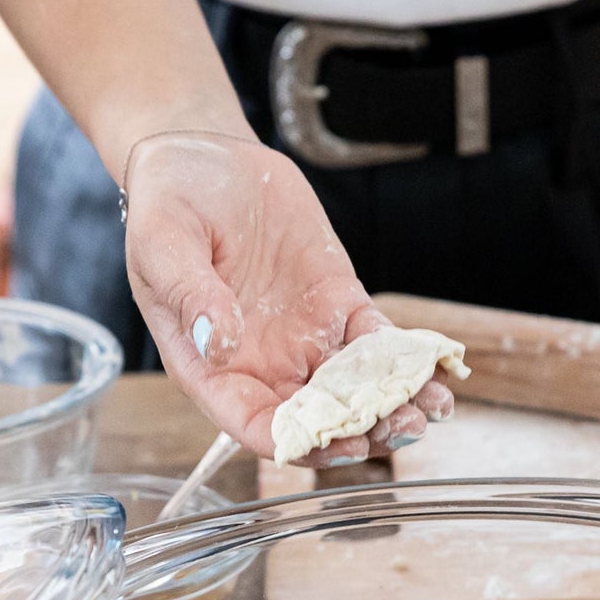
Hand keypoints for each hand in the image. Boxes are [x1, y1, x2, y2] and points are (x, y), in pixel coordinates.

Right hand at [121, 131, 454, 465]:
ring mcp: (303, 337)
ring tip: (433, 407)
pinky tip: (436, 368)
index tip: (341, 442)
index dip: (300, 444)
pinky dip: (405, 359)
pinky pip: (375, 342)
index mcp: (212, 367)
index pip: (256, 425)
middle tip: (405, 427)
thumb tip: (222, 341)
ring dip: (394, 405)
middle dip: (363, 432)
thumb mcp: (163, 243)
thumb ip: (191, 295)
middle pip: (317, 419)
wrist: (203, 156)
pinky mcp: (336, 303)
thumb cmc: (168, 204)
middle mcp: (261, 364)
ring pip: (353, 390)